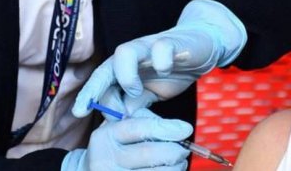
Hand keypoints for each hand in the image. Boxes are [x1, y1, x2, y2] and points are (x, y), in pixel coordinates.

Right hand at [61, 107, 192, 170]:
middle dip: (174, 150)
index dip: (166, 127)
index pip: (139, 128)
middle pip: (149, 153)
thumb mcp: (117, 131)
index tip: (186, 129)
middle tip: (184, 150)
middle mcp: (105, 160)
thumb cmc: (112, 150)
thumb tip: (179, 129)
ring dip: (175, 168)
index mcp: (104, 137)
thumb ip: (142, 123)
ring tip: (179, 163)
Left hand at [72, 0, 246, 116]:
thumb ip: (136, 104)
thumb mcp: (152, 92)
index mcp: (126, 66)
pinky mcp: (172, 42)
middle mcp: (133, 54)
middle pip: (107, 66)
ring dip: (125, 75)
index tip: (78, 112)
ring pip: (125, 51)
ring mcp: (150, 46)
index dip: (89, 94)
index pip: (101, 79)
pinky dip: (160, 62)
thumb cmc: (173, 68)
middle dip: (97, 87)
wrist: (202, 44)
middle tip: (98, 109)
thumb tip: (119, 119)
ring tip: (136, 92)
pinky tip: (165, 71)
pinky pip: (161, 48)